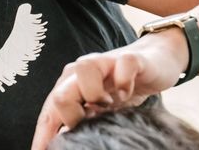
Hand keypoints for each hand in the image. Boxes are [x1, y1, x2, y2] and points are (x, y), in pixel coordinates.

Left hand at [30, 28, 188, 149]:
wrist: (153, 61)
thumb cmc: (121, 89)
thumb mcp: (100, 110)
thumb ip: (82, 121)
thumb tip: (66, 140)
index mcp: (69, 85)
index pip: (50, 113)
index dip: (44, 136)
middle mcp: (81, 72)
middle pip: (60, 94)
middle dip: (72, 117)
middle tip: (93, 123)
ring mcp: (105, 62)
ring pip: (83, 69)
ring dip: (95, 94)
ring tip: (110, 106)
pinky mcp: (130, 59)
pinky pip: (123, 66)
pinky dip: (125, 83)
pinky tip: (127, 92)